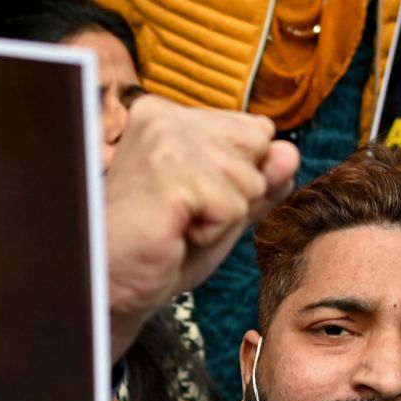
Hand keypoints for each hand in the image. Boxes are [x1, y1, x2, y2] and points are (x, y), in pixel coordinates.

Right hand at [106, 96, 299, 361]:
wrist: (111, 286)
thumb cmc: (162, 248)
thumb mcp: (223, 210)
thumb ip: (260, 181)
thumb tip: (290, 151)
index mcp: (171, 115)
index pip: (257, 132)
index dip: (239, 179)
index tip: (191, 201)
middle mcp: (165, 116)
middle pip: (259, 148)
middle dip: (236, 195)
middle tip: (185, 217)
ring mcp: (165, 140)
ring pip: (250, 180)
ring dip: (223, 218)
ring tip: (178, 226)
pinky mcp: (170, 173)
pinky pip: (235, 207)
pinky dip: (213, 233)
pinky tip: (174, 234)